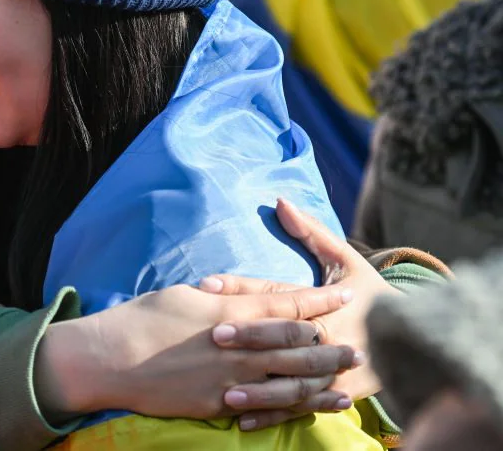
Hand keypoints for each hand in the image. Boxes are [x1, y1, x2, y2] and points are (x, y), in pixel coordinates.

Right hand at [34, 279, 358, 423]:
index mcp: (228, 312)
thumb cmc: (143, 318)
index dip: (317, 299)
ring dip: (323, 377)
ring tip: (348, 375)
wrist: (113, 358)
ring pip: (288, 379)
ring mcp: (229, 379)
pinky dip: (294, 406)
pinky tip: (315, 406)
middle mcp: (236, 346)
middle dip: (331, 343)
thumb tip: (241, 293)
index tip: (343, 293)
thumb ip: (221, 295)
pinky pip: (264, 407)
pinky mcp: (218, 404)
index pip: (284, 303)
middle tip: (361, 342)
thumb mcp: (184, 294)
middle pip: (296, 344)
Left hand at [200, 199, 400, 427]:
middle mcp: (334, 340)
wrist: (416, 330)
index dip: (244, 292)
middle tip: (214, 340)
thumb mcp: (344, 258)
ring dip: (262, 393)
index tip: (208, 287)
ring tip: (227, 395)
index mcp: (330, 305)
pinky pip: (303, 408)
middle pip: (288, 343)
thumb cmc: (367, 290)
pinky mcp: (339, 395)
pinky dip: (274, 416)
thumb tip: (279, 201)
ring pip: (296, 385)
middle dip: (252, 342)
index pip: (281, 298)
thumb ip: (310, 232)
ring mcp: (338, 372)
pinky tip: (243, 422)